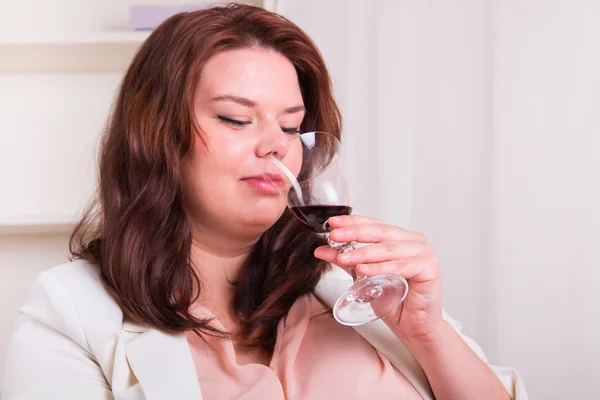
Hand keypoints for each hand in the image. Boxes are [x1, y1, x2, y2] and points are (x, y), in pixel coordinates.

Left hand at [314, 215, 443, 344]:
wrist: (415, 327)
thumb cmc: (395, 301)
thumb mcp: (364, 277)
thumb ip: (346, 262)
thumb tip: (321, 250)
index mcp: (400, 237)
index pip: (373, 224)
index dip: (352, 222)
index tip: (332, 223)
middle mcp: (413, 241)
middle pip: (380, 232)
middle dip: (354, 233)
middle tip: (334, 236)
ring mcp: (424, 253)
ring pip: (388, 249)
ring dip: (363, 252)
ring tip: (344, 257)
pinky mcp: (429, 269)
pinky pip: (401, 266)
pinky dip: (381, 267)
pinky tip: (364, 269)